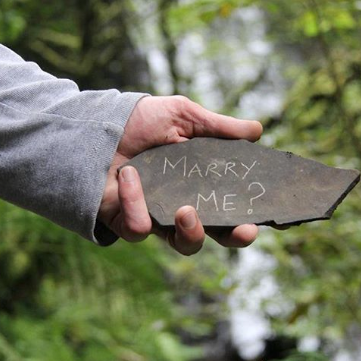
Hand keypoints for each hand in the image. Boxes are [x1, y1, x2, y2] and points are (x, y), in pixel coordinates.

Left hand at [98, 96, 262, 254]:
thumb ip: (217, 127)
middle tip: (244, 230)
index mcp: (199, 183)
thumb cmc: (139, 121)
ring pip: (182, 244)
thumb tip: (257, 131)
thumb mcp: (182, 115)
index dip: (249, 216)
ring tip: (187, 210)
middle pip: (215, 234)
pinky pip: (138, 228)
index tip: (266, 219)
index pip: (231, 206)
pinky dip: (135, 202)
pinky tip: (129, 175)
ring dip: (191, 232)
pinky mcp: (126, 223)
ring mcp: (155, 217)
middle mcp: (181, 204)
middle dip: (233, 237)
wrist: (94, 125)